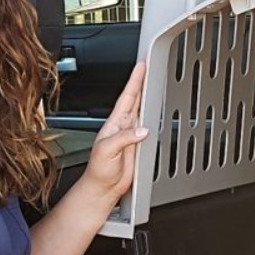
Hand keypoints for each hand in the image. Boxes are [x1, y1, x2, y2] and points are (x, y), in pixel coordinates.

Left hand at [79, 61, 148, 205]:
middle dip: (142, 82)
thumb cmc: (98, 170)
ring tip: (154, 81)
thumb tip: (142, 130)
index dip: (134, 80)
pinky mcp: (138, 146)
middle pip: (136, 99)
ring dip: (148, 96)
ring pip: (143, 110)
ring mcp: (131, 135)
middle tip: (150, 66)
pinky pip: (149, 127)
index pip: (127, 97)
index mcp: (114, 123)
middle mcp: (123, 126)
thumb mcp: (107, 150)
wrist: (102, 187)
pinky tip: (156, 110)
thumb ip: (124, 138)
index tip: (141, 66)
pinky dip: (154, 117)